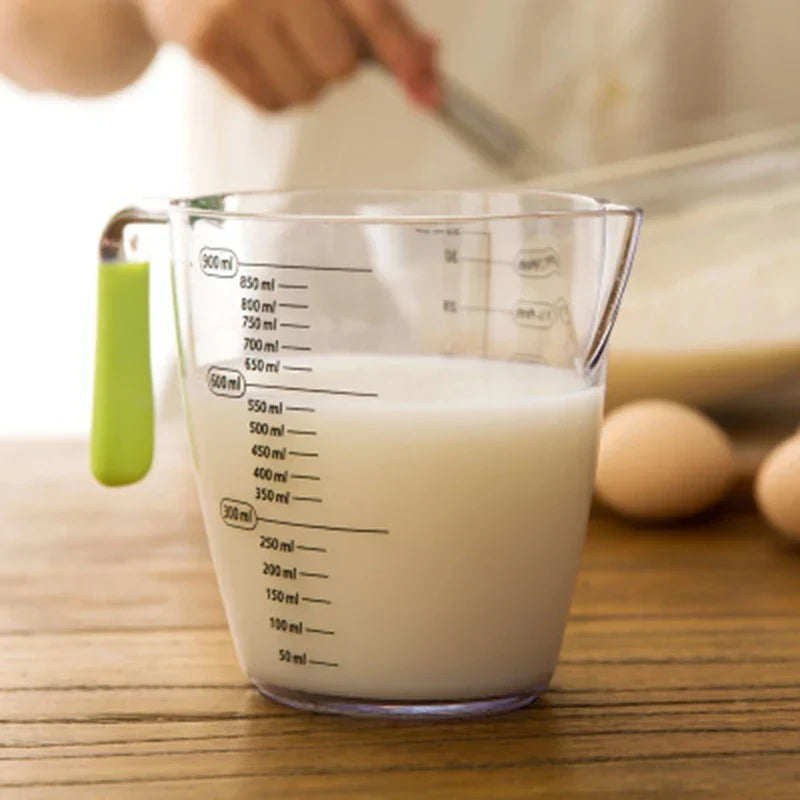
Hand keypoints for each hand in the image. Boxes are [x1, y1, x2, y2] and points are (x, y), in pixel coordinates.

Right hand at [136, 0, 437, 110]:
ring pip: (306, 92)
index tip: (428, 92)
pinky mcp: (205, 41)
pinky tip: (256, 56)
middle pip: (339, 66)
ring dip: (304, 81)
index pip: (373, 12)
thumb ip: (383, 16)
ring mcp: (234, 8)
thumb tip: (428, 64)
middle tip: (309, 33)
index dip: (403, 56)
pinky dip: (273, 93)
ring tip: (276, 42)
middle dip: (335, 62)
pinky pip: (269, 104)